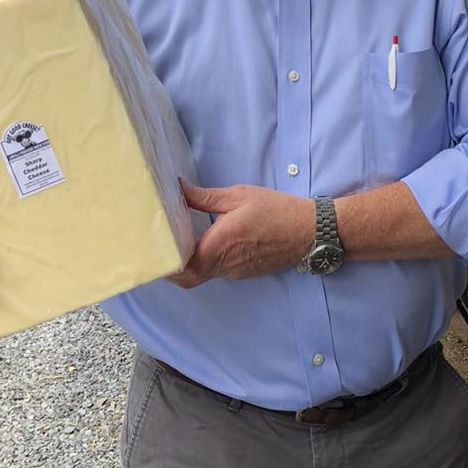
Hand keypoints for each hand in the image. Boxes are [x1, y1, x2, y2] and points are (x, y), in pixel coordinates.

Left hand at [169, 182, 313, 288]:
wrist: (310, 231)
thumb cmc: (277, 211)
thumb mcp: (239, 195)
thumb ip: (204, 196)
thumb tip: (178, 189)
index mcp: (222, 243)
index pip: (185, 267)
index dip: (167, 264)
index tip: (157, 249)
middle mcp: (227, 264)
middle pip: (189, 278)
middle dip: (172, 268)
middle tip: (163, 247)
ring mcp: (236, 272)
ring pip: (203, 275)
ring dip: (189, 264)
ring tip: (180, 241)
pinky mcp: (245, 272)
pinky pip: (218, 271)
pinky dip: (207, 262)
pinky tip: (206, 243)